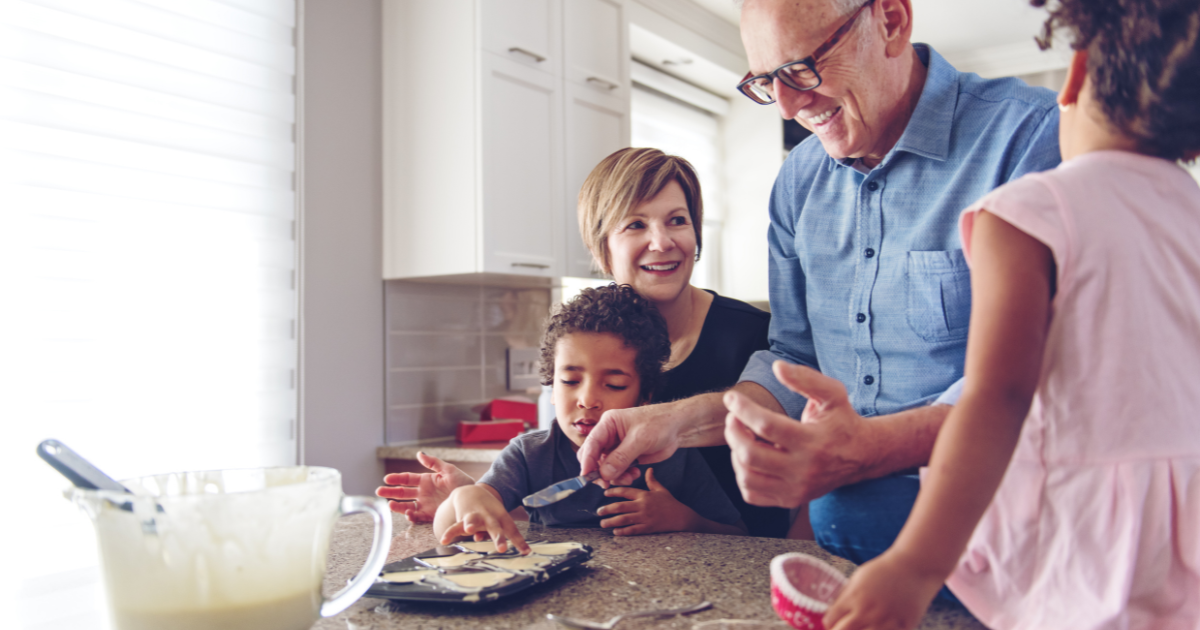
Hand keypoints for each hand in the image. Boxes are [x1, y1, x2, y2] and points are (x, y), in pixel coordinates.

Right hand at [376, 451, 474, 522]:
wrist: (472, 498)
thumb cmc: (463, 483)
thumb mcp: (449, 470)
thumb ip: (433, 463)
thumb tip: (419, 454)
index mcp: (426, 480)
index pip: (408, 479)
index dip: (397, 479)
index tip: (386, 479)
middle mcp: (423, 493)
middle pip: (403, 492)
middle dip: (390, 492)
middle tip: (379, 491)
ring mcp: (426, 504)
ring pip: (407, 505)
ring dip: (397, 505)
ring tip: (389, 504)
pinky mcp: (430, 515)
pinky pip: (417, 516)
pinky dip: (411, 516)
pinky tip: (407, 513)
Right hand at [438, 485, 529, 553]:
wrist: (472, 492)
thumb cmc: (488, 512)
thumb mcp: (498, 521)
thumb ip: (499, 534)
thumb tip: (506, 547)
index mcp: (501, 518)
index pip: (512, 530)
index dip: (520, 542)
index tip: (527, 552)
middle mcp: (489, 517)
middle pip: (495, 527)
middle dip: (498, 537)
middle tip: (502, 548)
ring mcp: (475, 516)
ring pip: (473, 521)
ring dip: (471, 525)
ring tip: (469, 530)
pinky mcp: (462, 517)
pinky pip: (455, 526)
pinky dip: (449, 533)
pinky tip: (444, 541)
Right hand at [578, 404, 679, 486]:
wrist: (677, 426)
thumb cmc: (659, 423)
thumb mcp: (640, 439)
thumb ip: (621, 457)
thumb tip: (604, 474)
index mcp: (608, 424)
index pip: (591, 444)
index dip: (587, 461)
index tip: (587, 477)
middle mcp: (609, 435)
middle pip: (594, 457)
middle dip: (600, 472)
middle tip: (607, 483)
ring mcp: (617, 447)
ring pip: (606, 467)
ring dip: (615, 476)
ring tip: (630, 478)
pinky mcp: (627, 456)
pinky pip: (618, 471)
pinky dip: (623, 476)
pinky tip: (635, 474)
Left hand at [596, 468, 693, 535]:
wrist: (681, 517)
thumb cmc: (670, 503)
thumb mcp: (661, 490)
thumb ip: (652, 480)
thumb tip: (649, 469)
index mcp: (644, 495)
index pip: (626, 492)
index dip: (614, 492)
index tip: (605, 493)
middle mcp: (643, 505)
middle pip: (621, 506)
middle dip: (608, 509)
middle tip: (598, 512)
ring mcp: (645, 517)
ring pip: (624, 519)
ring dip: (612, 521)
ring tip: (602, 523)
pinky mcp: (648, 527)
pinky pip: (633, 530)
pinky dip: (623, 531)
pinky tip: (616, 532)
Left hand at [723, 361, 873, 506]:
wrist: (862, 456)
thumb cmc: (842, 420)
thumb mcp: (833, 393)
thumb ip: (806, 378)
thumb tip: (777, 367)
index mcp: (814, 442)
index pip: (767, 425)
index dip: (743, 409)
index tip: (731, 398)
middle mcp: (804, 470)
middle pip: (751, 454)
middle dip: (733, 432)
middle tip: (733, 417)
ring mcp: (796, 489)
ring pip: (747, 477)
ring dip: (735, 453)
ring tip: (742, 436)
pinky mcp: (790, 500)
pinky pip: (752, 494)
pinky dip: (742, 474)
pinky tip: (749, 457)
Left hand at [823, 550, 941, 629]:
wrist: (915, 567)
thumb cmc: (884, 571)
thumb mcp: (858, 578)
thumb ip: (845, 597)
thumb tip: (831, 613)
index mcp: (854, 598)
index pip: (830, 620)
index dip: (830, 623)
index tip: (833, 623)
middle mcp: (868, 612)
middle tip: (845, 627)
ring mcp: (886, 621)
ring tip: (866, 625)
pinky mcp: (904, 627)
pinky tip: (883, 626)